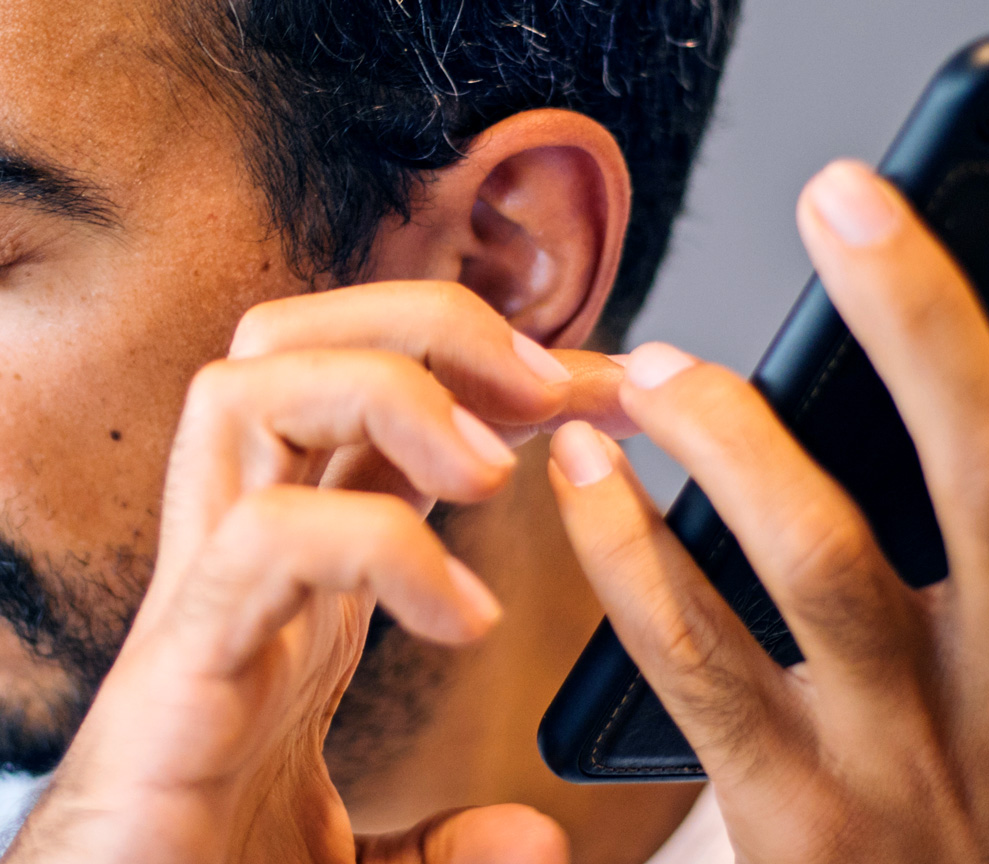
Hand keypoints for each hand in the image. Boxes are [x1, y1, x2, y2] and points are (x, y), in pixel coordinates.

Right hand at [3, 282, 627, 863]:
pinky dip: (381, 544)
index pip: (378, 415)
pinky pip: (262, 540)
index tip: (606, 395)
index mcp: (299, 588)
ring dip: (395, 390)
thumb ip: (446, 844)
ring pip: (250, 391)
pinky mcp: (174, 677)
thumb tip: (531, 834)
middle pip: (293, 345)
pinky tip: (462, 616)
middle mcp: (243, 568)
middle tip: (555, 389)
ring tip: (498, 470)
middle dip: (431, 326)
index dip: (493, 375)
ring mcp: (201, 609)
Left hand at [546, 98, 988, 862]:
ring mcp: (917, 752)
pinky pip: (698, 666)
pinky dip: (634, 560)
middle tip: (843, 199)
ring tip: (661, 363)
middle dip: (921, 315)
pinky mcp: (806, 817)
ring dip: (735, 434)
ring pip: (821, 556)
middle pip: (988, 465)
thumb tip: (982, 403)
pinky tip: (593, 484)